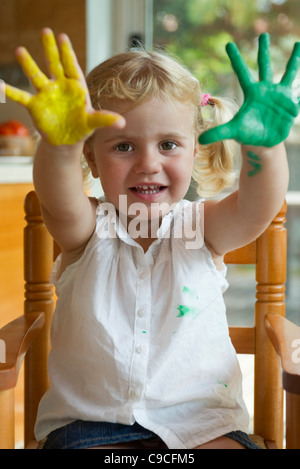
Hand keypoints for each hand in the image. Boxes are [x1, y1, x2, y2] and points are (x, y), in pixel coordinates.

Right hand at [3, 28, 124, 145]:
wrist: (66, 140)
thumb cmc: (82, 127)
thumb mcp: (94, 123)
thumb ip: (106, 119)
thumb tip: (122, 123)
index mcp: (75, 87)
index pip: (72, 67)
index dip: (67, 53)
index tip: (62, 38)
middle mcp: (59, 86)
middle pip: (54, 65)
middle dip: (50, 50)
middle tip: (46, 31)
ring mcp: (46, 94)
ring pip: (36, 76)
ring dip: (28, 64)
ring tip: (19, 50)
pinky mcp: (35, 105)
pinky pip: (21, 97)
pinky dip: (11, 91)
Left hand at [199, 33, 299, 146]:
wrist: (263, 141)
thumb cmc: (248, 133)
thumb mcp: (233, 132)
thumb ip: (218, 133)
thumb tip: (200, 139)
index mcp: (251, 93)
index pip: (242, 72)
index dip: (235, 58)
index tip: (228, 44)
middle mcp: (265, 90)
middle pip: (264, 66)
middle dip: (263, 51)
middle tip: (262, 35)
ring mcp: (279, 95)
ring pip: (287, 73)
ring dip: (293, 59)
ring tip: (297, 44)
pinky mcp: (290, 103)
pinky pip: (297, 95)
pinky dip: (298, 92)